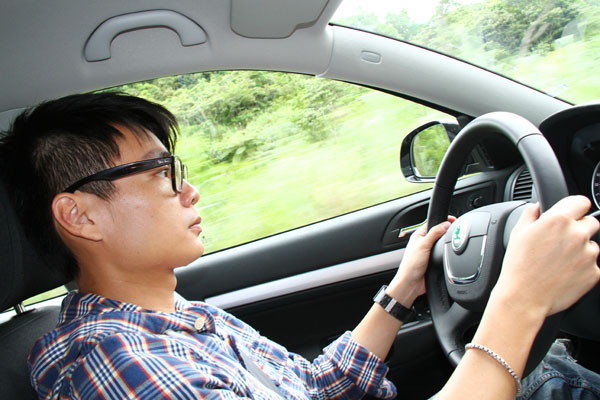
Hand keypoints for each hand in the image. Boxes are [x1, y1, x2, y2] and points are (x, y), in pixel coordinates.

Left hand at [388, 217, 454, 305]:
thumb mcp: (423, 246)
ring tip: (455, 239)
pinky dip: (447, 252)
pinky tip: (451, 252)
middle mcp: (424, 243)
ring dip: (447, 242)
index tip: (454, 219)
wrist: (411, 284)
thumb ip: (434, 234)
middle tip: (457, 229)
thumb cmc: (411, 265)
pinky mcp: (433, 261)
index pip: (433, 223)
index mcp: (419, 236)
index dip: (443, 220)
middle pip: (439, 233)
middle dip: (447, 231)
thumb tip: (445, 224)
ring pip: (441, 244)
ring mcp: (429, 252)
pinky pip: (443, 253)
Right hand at [493, 196, 599, 316]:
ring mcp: (589, 255)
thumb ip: (530, 214)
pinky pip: (593, 265)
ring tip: (559, 261)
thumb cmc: (518, 266)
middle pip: (591, 222)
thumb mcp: (518, 233)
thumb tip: (537, 207)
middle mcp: (577, 234)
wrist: (524, 297)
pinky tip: (564, 273)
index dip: (575, 207)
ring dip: (581, 249)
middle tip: (561, 241)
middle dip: (578, 228)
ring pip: (593, 245)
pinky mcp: (595, 273)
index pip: (581, 202)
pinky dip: (583, 268)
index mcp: (558, 220)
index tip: (570, 214)